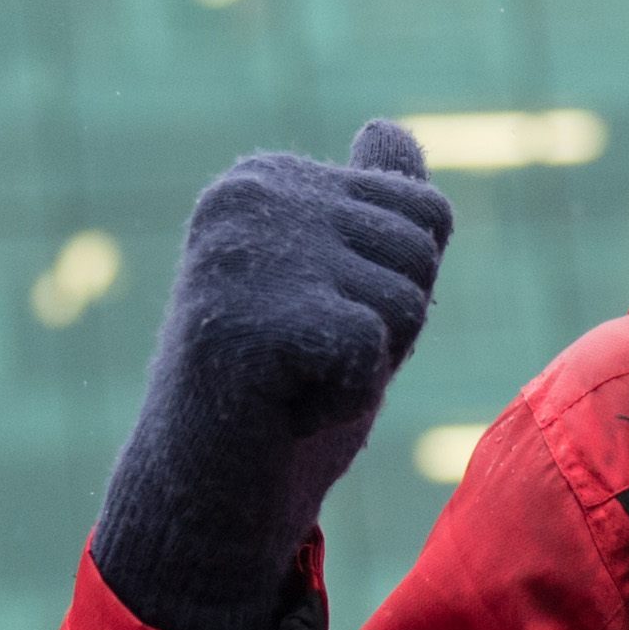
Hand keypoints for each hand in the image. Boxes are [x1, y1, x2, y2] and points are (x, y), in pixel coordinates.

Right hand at [87, 123, 453, 629]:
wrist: (204, 502)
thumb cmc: (281, 395)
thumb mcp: (338, 284)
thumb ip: (370, 207)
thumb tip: (388, 128)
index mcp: (263, 176)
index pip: (423, 211)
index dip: (396, 292)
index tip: (319, 326)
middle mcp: (244, 196)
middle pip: (422, 250)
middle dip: (390, 327)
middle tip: (307, 364)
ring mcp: (238, 256)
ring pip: (404, 300)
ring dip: (369, 366)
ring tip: (293, 384)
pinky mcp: (244, 320)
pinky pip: (370, 349)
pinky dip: (346, 400)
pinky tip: (283, 409)